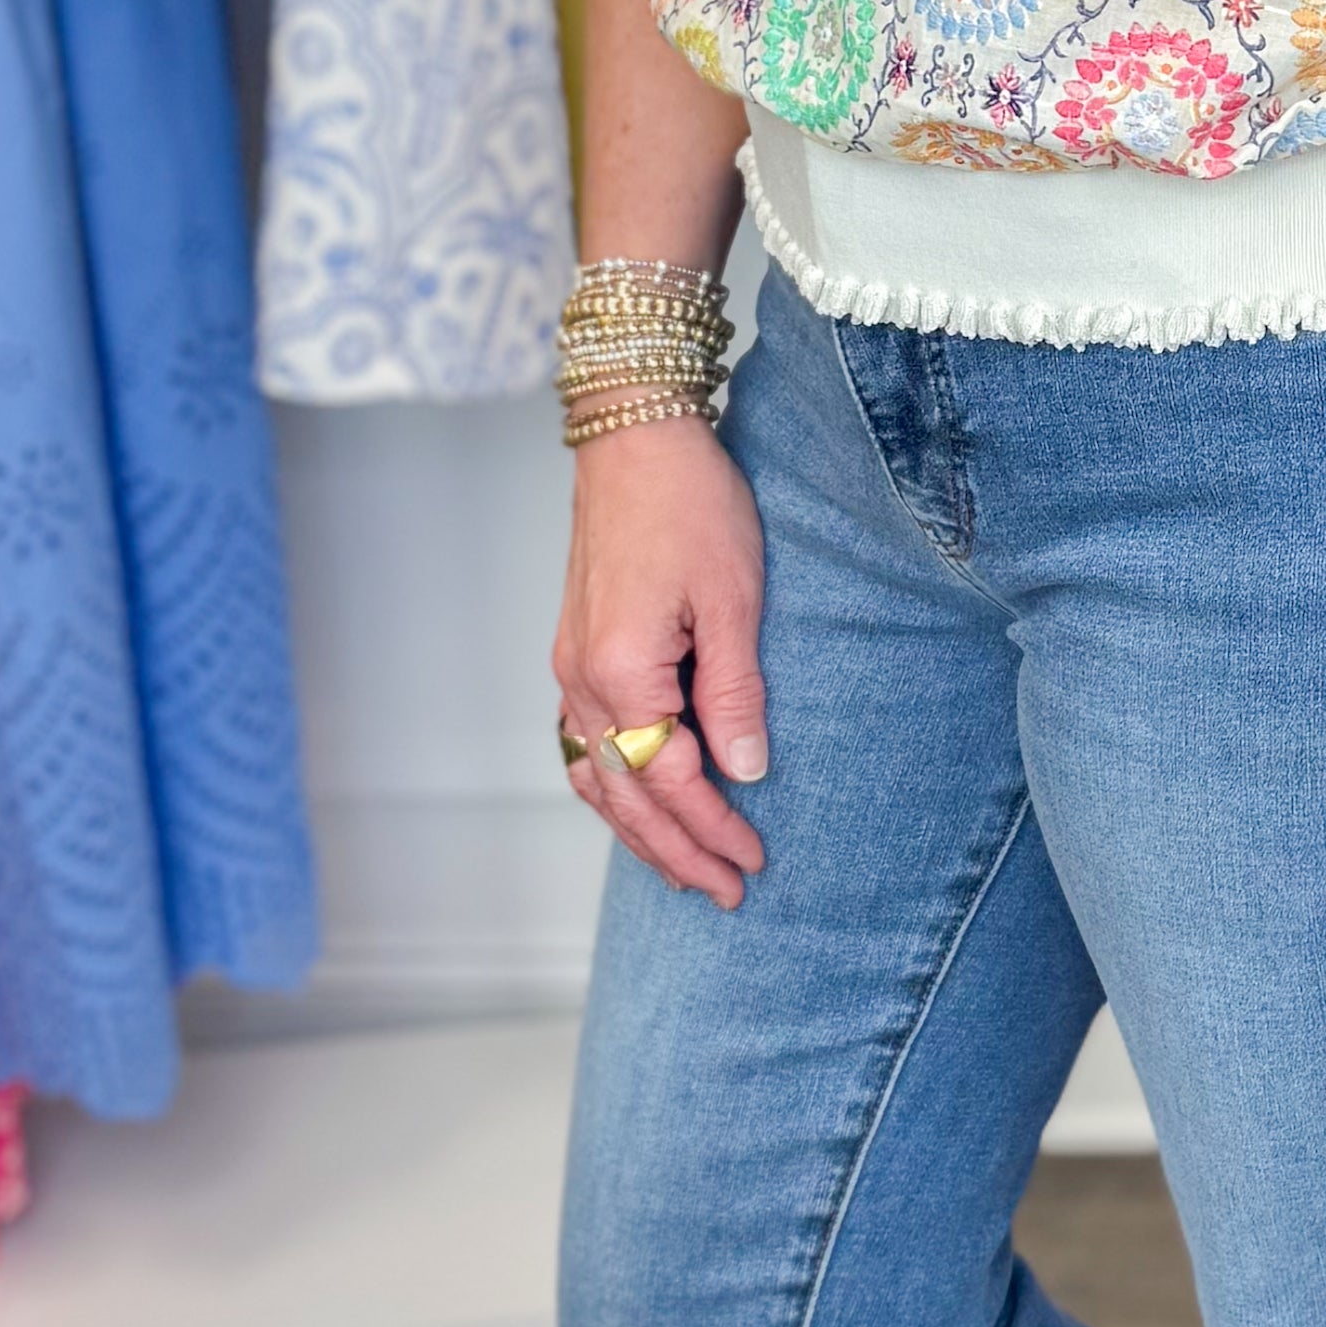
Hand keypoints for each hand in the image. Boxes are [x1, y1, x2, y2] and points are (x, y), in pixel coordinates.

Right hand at [553, 416, 769, 904]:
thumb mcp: (734, 597)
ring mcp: (570, 666)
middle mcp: (582, 679)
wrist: (634, 434)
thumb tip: (743, 771)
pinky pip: (583, 744)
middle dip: (677, 852)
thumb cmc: (690, 502)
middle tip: (727, 892)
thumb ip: (735, 690)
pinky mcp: (576, 649)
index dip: (714, 829)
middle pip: (626, 796)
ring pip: (596, 778)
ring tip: (685, 868)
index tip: (755, 863)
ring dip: (639, 831)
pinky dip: (612, 790)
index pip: (671, 781)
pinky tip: (639, 805)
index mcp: (622, 672)